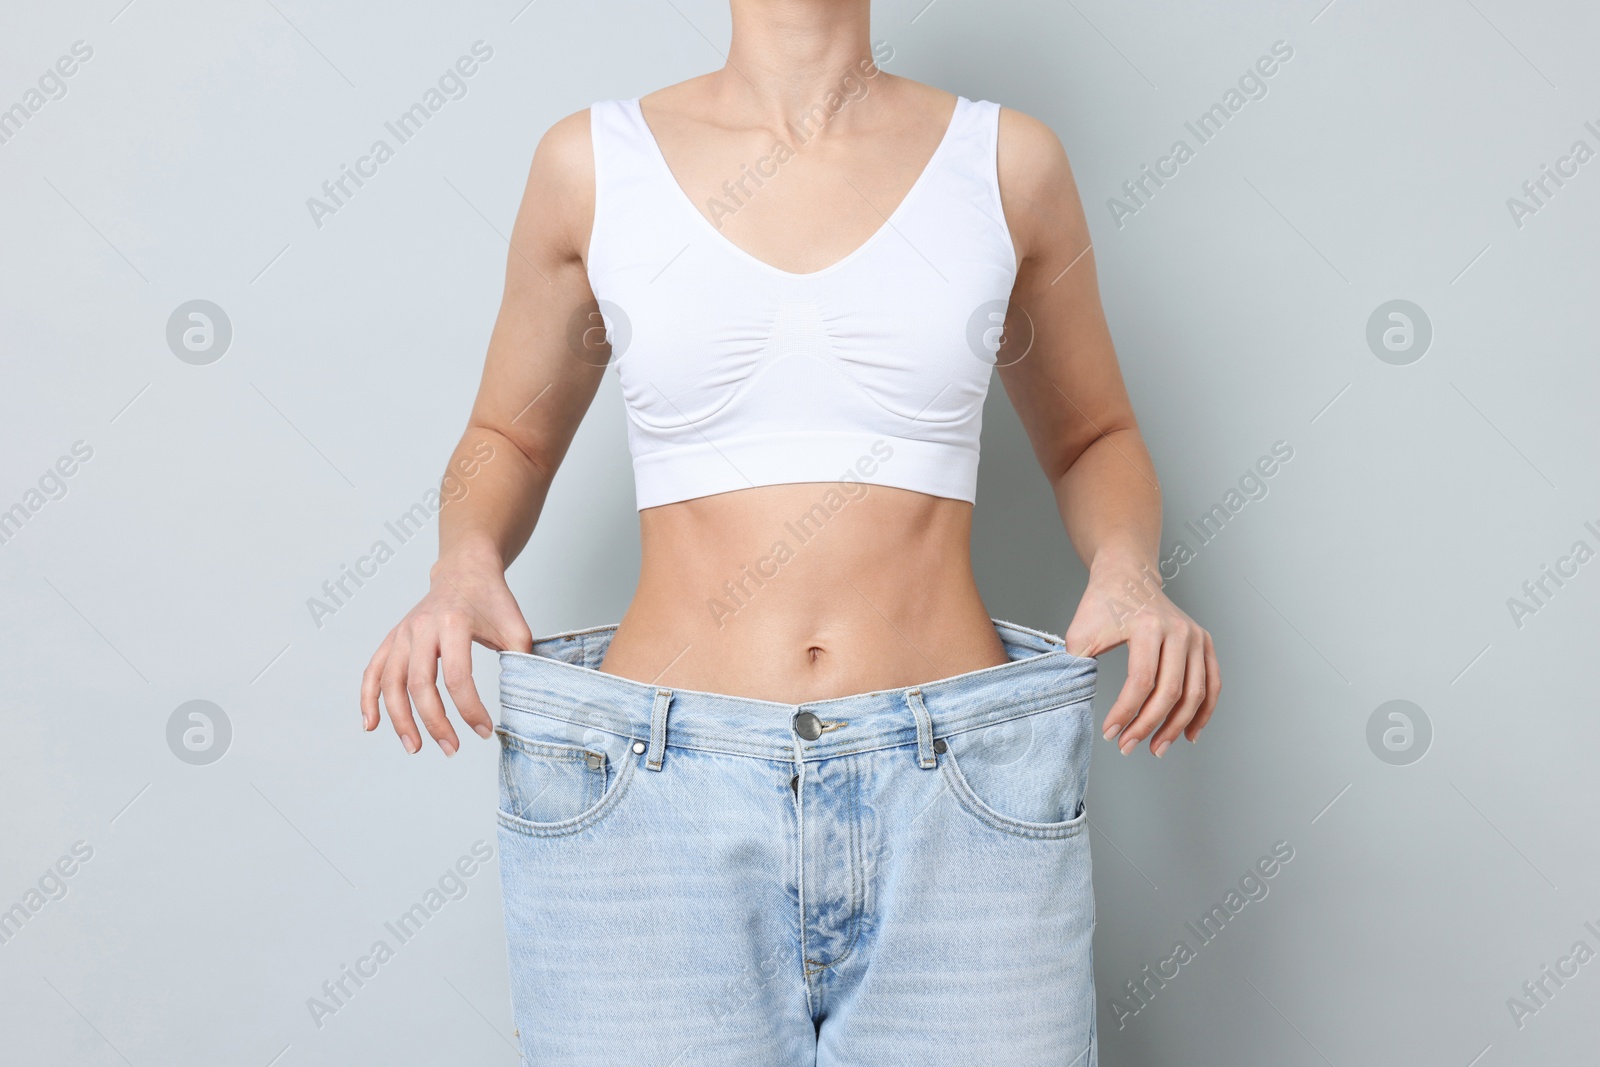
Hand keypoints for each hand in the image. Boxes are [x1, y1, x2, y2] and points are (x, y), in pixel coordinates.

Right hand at [361, 539, 532, 754]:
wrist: (465, 571)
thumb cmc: (491, 599)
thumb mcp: (515, 625)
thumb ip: (520, 658)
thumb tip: (523, 699)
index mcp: (453, 623)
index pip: (456, 675)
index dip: (469, 708)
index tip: (484, 730)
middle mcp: (421, 628)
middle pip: (418, 683)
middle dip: (434, 721)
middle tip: (451, 748)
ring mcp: (402, 633)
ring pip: (390, 682)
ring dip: (400, 719)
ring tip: (415, 747)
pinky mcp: (392, 639)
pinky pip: (372, 671)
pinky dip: (368, 699)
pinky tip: (371, 725)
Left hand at [1063, 554, 1219, 755]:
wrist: (1127, 576)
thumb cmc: (1102, 604)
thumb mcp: (1081, 633)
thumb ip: (1077, 668)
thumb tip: (1071, 705)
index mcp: (1149, 626)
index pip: (1142, 681)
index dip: (1126, 712)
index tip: (1110, 732)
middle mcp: (1179, 631)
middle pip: (1171, 691)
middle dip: (1148, 725)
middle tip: (1128, 746)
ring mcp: (1196, 637)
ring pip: (1195, 693)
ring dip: (1177, 726)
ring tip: (1157, 748)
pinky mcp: (1204, 643)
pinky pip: (1211, 684)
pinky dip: (1203, 712)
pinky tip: (1188, 734)